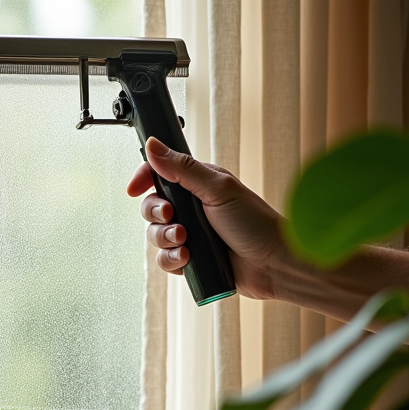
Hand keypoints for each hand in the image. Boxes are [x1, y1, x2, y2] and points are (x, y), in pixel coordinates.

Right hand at [127, 136, 288, 299]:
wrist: (274, 264)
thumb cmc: (256, 223)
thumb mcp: (218, 188)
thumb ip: (182, 168)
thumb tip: (153, 145)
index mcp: (198, 184)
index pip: (160, 174)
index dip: (144, 179)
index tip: (134, 189)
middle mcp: (192, 208)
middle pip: (151, 206)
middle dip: (156, 214)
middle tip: (173, 217)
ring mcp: (190, 234)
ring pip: (155, 235)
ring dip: (165, 238)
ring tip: (186, 241)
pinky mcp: (190, 259)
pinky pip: (165, 259)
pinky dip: (172, 259)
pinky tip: (188, 258)